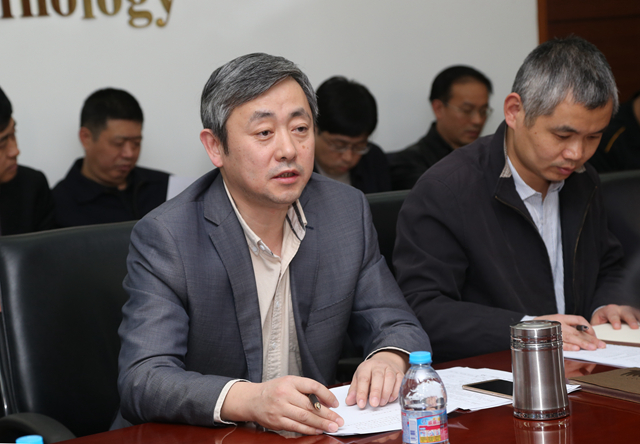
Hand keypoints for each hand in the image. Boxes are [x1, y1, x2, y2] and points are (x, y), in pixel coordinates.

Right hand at [220, 376, 343, 434]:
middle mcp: (285, 394)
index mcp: (290, 382)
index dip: (327, 395)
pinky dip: (309, 430)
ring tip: (332, 427)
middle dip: (327, 414)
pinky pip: (296, 427)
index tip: (335, 403)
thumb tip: (326, 401)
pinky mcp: (277, 421)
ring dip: (321, 424)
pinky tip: (318, 430)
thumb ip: (306, 390)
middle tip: (338, 420)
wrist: (252, 399)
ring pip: (305, 418)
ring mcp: (280, 408)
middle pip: (311, 405)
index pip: (313, 386)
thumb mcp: (289, 383)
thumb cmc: (274, 390)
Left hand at [346, 350, 407, 408]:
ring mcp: (390, 368)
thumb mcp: (359, 378)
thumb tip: (349, 401)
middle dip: (376, 391)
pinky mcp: (400, 373)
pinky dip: (396, 391)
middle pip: (378, 376)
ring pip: (390, 378)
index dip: (362, 392)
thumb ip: (354, 390)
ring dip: (386, 392)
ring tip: (382, 403)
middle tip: (374, 404)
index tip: (361, 404)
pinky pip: (399, 381)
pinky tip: (390, 399)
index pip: (363, 378)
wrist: (384, 361)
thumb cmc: (370, 373)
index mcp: (366, 366)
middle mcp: (379, 366)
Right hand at [534, 314, 604, 350]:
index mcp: (561, 317)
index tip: (595, 336)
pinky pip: (560, 343)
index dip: (589, 327)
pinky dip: (568, 346)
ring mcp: (553, 330)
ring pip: (571, 336)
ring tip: (592, 348)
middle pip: (577, 330)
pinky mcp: (548, 338)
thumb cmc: (542, 326)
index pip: (579, 319)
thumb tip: (586, 336)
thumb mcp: (555, 322)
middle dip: (590, 339)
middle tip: (600, 345)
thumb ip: (568, 327)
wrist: (524, 327)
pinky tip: (576, 349)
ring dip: (582, 343)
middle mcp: (558, 323)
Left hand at [591, 304, 639, 329]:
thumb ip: (596, 327)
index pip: (612, 315)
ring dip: (638, 321)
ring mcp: (629, 312)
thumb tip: (594, 337)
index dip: (615, 321)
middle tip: (634, 327)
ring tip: (639, 329)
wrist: (607, 311)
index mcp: (609, 310)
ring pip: (635, 315)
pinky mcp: (635, 315)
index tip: (617, 327)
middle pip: (627, 314)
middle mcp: (621, 310)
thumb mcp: (597, 321)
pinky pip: (638, 317)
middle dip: (630, 320)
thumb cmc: (602, 317)